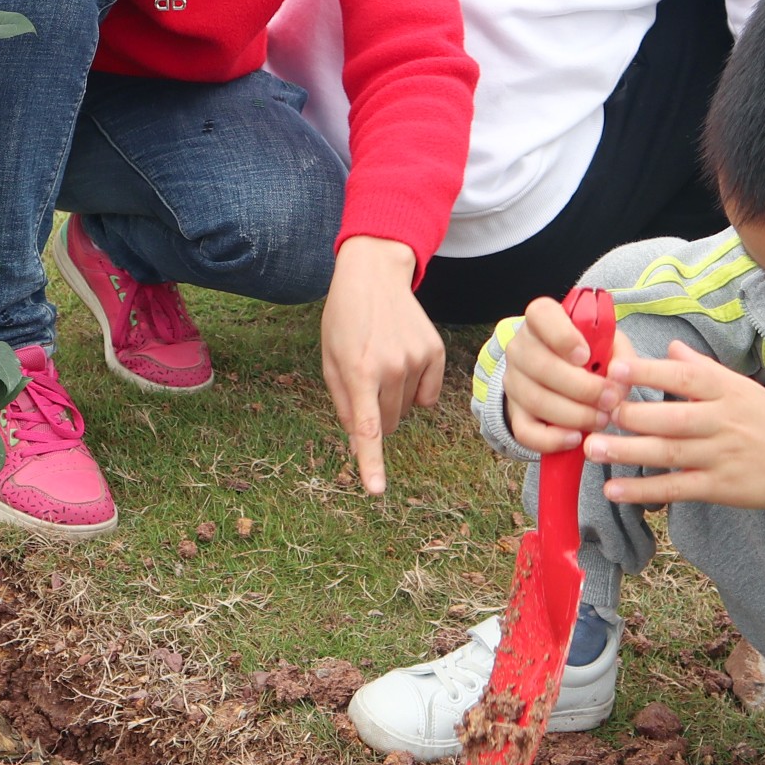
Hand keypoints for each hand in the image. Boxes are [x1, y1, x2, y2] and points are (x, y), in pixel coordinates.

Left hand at [320, 236, 442, 495]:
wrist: (373, 275)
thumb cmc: (344, 320)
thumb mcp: (330, 359)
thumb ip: (343, 403)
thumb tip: (359, 442)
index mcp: (358, 371)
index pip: (367, 427)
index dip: (371, 462)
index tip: (375, 489)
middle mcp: (391, 367)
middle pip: (389, 423)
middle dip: (377, 417)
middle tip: (366, 385)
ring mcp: (416, 359)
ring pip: (408, 409)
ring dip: (395, 398)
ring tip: (383, 360)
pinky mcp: (435, 352)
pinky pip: (429, 396)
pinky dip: (417, 389)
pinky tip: (404, 361)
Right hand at [500, 294, 623, 453]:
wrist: (564, 378)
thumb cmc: (590, 355)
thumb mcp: (609, 344)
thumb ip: (621, 355)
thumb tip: (619, 376)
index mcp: (541, 320)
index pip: (540, 315)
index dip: (563, 336)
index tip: (586, 356)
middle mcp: (520, 347)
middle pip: (541, 366)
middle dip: (583, 388)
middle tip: (611, 400)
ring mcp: (514, 381)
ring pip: (536, 400)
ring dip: (575, 415)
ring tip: (601, 419)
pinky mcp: (514, 413)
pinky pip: (525, 431)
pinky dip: (553, 439)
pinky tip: (576, 438)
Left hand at [582, 340, 764, 606]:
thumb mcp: (742, 387)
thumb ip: (702, 368)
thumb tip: (668, 347)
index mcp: (728, 390)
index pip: (685, 376)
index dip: (649, 371)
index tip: (614, 368)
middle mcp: (724, 421)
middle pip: (672, 417)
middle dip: (630, 414)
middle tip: (593, 411)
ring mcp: (722, 457)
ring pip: (668, 453)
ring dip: (626, 452)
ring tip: (591, 448)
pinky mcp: (719, 489)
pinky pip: (676, 489)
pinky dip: (644, 491)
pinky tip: (613, 490)